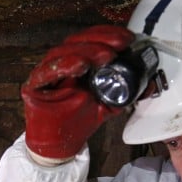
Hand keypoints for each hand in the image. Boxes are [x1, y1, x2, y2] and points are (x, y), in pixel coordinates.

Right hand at [22, 25, 135, 161]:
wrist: (59, 146)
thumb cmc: (78, 121)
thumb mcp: (107, 104)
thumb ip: (124, 92)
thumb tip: (149, 84)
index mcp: (75, 63)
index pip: (89, 40)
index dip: (108, 35)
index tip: (127, 39)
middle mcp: (59, 64)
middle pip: (76, 42)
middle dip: (100, 40)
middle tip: (119, 44)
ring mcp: (44, 74)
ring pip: (62, 53)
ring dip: (86, 51)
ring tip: (105, 55)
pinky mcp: (33, 87)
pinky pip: (46, 73)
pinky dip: (63, 66)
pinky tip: (79, 64)